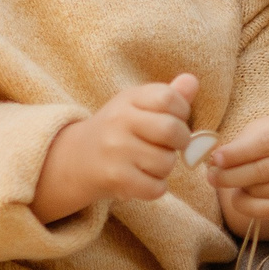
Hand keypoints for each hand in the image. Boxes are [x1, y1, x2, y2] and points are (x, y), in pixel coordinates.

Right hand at [32, 74, 200, 221]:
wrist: (75, 160)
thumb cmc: (117, 130)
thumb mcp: (137, 106)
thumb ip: (169, 96)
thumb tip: (192, 81)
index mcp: (128, 98)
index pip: (169, 98)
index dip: (182, 112)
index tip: (174, 120)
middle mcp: (119, 120)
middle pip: (172, 131)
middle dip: (180, 142)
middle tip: (168, 146)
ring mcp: (116, 150)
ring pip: (166, 162)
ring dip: (164, 167)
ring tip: (148, 163)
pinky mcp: (115, 177)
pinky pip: (156, 188)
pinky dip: (155, 188)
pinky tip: (141, 179)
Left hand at [207, 110, 268, 233]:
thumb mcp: (267, 128)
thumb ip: (242, 141)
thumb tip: (214, 160)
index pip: (263, 143)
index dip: (236, 154)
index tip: (214, 159)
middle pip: (261, 171)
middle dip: (230, 175)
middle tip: (211, 176)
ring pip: (261, 191)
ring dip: (239, 188)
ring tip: (232, 180)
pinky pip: (267, 210)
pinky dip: (246, 205)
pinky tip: (239, 197)